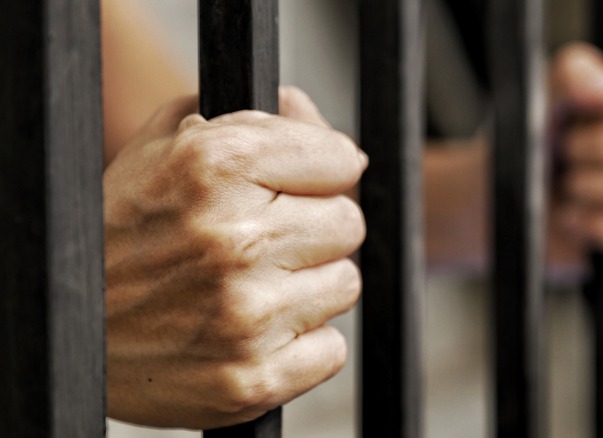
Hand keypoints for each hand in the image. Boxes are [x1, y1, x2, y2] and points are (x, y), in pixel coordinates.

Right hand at [104, 87, 366, 428]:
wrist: (69, 330)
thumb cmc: (121, 232)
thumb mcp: (165, 145)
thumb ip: (252, 117)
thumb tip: (324, 126)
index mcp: (215, 165)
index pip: (340, 160)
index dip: (323, 171)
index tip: (301, 186)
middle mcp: (234, 238)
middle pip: (348, 223)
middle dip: (315, 228)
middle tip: (268, 241)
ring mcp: (245, 314)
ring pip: (344, 283)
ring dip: (310, 284)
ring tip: (255, 286)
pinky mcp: (253, 378)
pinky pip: (331, 349)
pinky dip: (303, 342)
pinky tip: (256, 330)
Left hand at [546, 44, 602, 272]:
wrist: (503, 206)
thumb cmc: (530, 149)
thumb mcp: (539, 100)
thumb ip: (572, 76)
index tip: (578, 110)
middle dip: (587, 147)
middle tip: (563, 154)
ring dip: (589, 188)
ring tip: (567, 188)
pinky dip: (600, 228)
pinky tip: (574, 219)